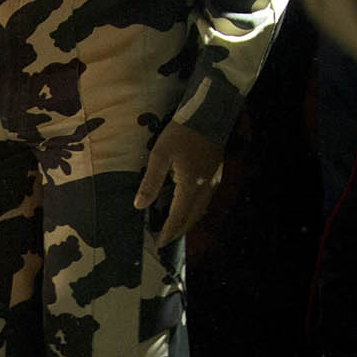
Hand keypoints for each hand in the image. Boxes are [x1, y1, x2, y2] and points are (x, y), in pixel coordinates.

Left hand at [134, 122, 225, 246]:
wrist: (210, 113)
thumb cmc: (182, 132)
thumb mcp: (160, 155)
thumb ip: (150, 182)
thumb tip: (139, 206)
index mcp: (190, 185)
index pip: (177, 217)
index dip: (167, 232)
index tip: (159, 244)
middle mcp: (205, 187)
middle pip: (191, 218)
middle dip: (178, 232)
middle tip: (164, 240)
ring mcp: (214, 181)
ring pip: (201, 210)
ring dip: (187, 222)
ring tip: (174, 228)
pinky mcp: (217, 173)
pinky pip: (206, 200)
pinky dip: (195, 210)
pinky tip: (187, 208)